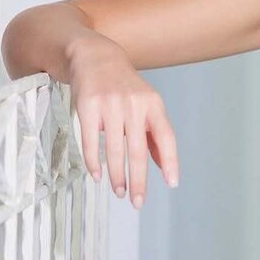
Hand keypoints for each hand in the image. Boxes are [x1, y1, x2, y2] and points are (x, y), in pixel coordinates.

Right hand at [68, 34, 179, 206]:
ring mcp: (110, 105)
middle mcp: (134, 105)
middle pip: (137, 150)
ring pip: (114, 149)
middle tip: (137, 201)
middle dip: (138, 179)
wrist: (95, 57)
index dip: (170, 161)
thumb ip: (155, 135)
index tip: (172, 183)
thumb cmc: (125, 87)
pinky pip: (90, 140)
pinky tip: (98, 175)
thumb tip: (165, 167)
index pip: (166, 137)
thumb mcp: (147, 104)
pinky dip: (94, 161)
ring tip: (120, 191)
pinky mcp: (87, 107)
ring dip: (117, 175)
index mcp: (153, 105)